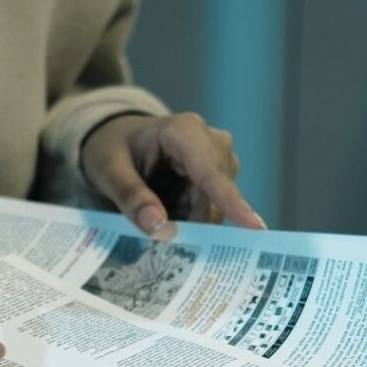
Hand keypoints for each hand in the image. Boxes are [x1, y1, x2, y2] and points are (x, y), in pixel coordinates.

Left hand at [80, 112, 266, 234]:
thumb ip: (131, 197)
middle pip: (213, 200)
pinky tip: (166, 211)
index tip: (257, 228)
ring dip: (184, 221)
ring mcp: (220, 161)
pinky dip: (187, 219)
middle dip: (187, 223)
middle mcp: (212, 143)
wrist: (118, 140)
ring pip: (213, 210)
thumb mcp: (109, 171)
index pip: (211, 174)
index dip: (233, 204)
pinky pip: (209, 212)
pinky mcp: (219, 178)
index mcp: (185, 131)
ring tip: (153, 213)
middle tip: (153, 234)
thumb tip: (159, 227)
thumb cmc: (112, 149)